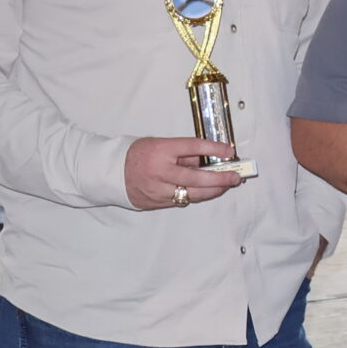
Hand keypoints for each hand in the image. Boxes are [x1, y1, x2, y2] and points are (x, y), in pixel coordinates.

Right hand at [125, 136, 245, 209]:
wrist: (111, 172)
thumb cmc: (137, 154)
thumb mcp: (160, 144)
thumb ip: (183, 152)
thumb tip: (209, 157)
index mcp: (160, 150)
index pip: (193, 147)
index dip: (215, 148)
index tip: (230, 151)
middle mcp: (159, 171)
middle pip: (196, 177)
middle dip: (220, 178)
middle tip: (235, 177)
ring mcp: (157, 190)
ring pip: (192, 193)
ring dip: (213, 190)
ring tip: (227, 185)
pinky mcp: (156, 202)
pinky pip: (182, 200)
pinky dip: (197, 195)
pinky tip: (208, 191)